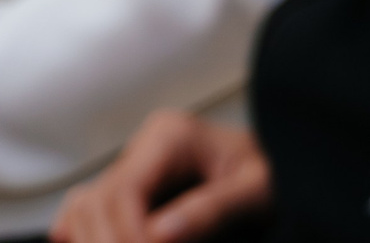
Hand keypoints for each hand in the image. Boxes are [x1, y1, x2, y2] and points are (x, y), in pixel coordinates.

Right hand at [50, 112, 270, 242]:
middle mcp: (144, 147)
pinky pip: (91, 208)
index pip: (125, 188)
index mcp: (170, 137)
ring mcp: (135, 166)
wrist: (288, 166)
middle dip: (108, 242)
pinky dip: (81, 231)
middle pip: (98, 199)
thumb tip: (160, 233)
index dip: (128, 233)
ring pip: (86, 204)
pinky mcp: (135, 187)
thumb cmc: (277, 177)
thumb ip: (212, 210)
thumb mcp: (259, 193)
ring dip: (92, 238)